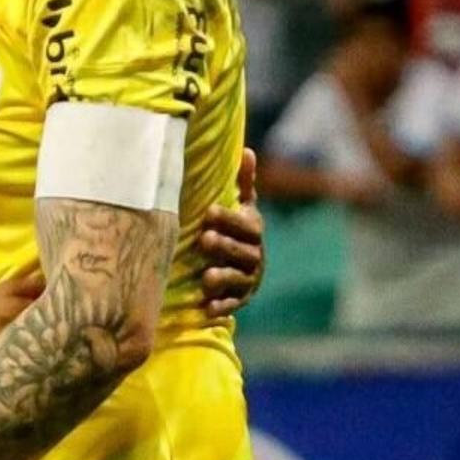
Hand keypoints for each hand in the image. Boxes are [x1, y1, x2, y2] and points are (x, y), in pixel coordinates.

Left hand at [188, 149, 264, 315]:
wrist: (245, 269)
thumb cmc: (237, 231)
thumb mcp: (243, 208)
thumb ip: (244, 183)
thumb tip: (247, 150)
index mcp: (255, 232)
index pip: (246, 225)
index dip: (229, 219)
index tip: (209, 212)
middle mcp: (255, 256)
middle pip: (241, 252)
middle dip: (223, 246)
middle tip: (204, 239)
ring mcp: (248, 279)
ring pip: (237, 279)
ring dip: (223, 278)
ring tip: (206, 277)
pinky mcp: (239, 300)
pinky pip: (232, 305)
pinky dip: (221, 307)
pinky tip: (208, 309)